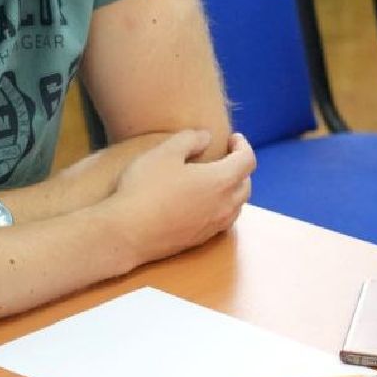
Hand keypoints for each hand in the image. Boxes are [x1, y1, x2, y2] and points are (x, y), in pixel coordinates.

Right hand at [106, 129, 254, 265]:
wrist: (128, 233)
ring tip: (216, 180)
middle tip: (226, 157)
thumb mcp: (164, 153)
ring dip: (233, 190)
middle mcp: (224, 205)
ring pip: (237, 206)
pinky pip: (222, 221)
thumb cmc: (146, 189)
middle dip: (240, 168)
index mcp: (221, 181)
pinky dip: (221, 207)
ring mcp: (214, 226)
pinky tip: (203, 203)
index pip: (247, 160)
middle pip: (246, 185)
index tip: (232, 138)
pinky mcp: (201, 240)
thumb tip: (206, 137)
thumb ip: (189, 139)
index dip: (243, 146)